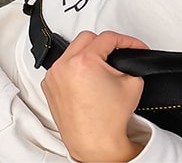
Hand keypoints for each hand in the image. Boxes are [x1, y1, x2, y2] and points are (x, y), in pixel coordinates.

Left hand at [41, 31, 147, 162]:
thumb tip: (124, 56)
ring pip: (72, 51)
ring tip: (100, 70)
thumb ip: (129, 62)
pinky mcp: (49, 85)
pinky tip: (85, 80)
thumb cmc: (109, 121)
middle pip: (87, 39)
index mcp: (84, 62)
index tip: (133, 47)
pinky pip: (62, 66)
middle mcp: (64, 66)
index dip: (126, 41)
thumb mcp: (132, 83)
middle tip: (117, 55)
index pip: (108, 38)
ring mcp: (54, 75)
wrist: (95, 143)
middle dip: (104, 45)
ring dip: (87, 55)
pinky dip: (74, 68)